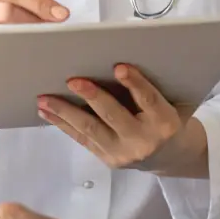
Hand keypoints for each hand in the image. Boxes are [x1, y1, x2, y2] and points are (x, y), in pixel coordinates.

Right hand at [0, 0, 69, 79]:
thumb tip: (54, 16)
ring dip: (21, 41)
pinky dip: (2, 59)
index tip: (61, 14)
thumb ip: (14, 11)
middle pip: (4, 10)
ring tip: (40, 49)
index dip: (38, 1)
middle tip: (53, 35)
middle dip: (33, 22)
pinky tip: (16, 64)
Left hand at [37, 65, 208, 177]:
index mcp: (165, 123)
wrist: (171, 157)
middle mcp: (143, 141)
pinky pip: (83, 139)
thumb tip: (121, 58)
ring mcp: (123, 153)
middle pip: (114, 116)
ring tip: (45, 98)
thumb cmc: (171, 118)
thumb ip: (156, 85)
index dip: (134, 83)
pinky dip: (63, 124)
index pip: (148, 100)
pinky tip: (47, 112)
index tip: (119, 66)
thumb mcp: (174, 101)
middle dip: (92, 97)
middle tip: (72, 80)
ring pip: (91, 130)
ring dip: (65, 112)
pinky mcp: (108, 160)